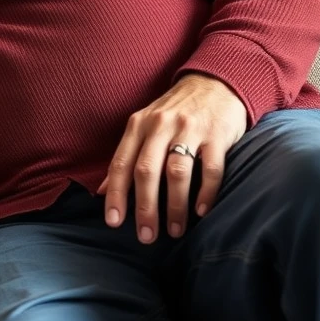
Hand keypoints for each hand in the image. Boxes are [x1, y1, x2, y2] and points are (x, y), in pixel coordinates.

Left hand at [98, 74, 247, 242]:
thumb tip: (102, 191)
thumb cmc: (174, 112)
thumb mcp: (144, 126)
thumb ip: (126, 156)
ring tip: (175, 231)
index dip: (116, 194)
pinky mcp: (217, 135)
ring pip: (176, 172)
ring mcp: (189, 129)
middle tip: (146, 237)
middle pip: (146, 171)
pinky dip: (205, 192)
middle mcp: (160, 126)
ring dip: (175, 206)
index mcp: (138, 125)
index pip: (121, 163)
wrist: (214, 83)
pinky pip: (210, 168)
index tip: (113, 223)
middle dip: (144, 207)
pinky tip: (202, 212)